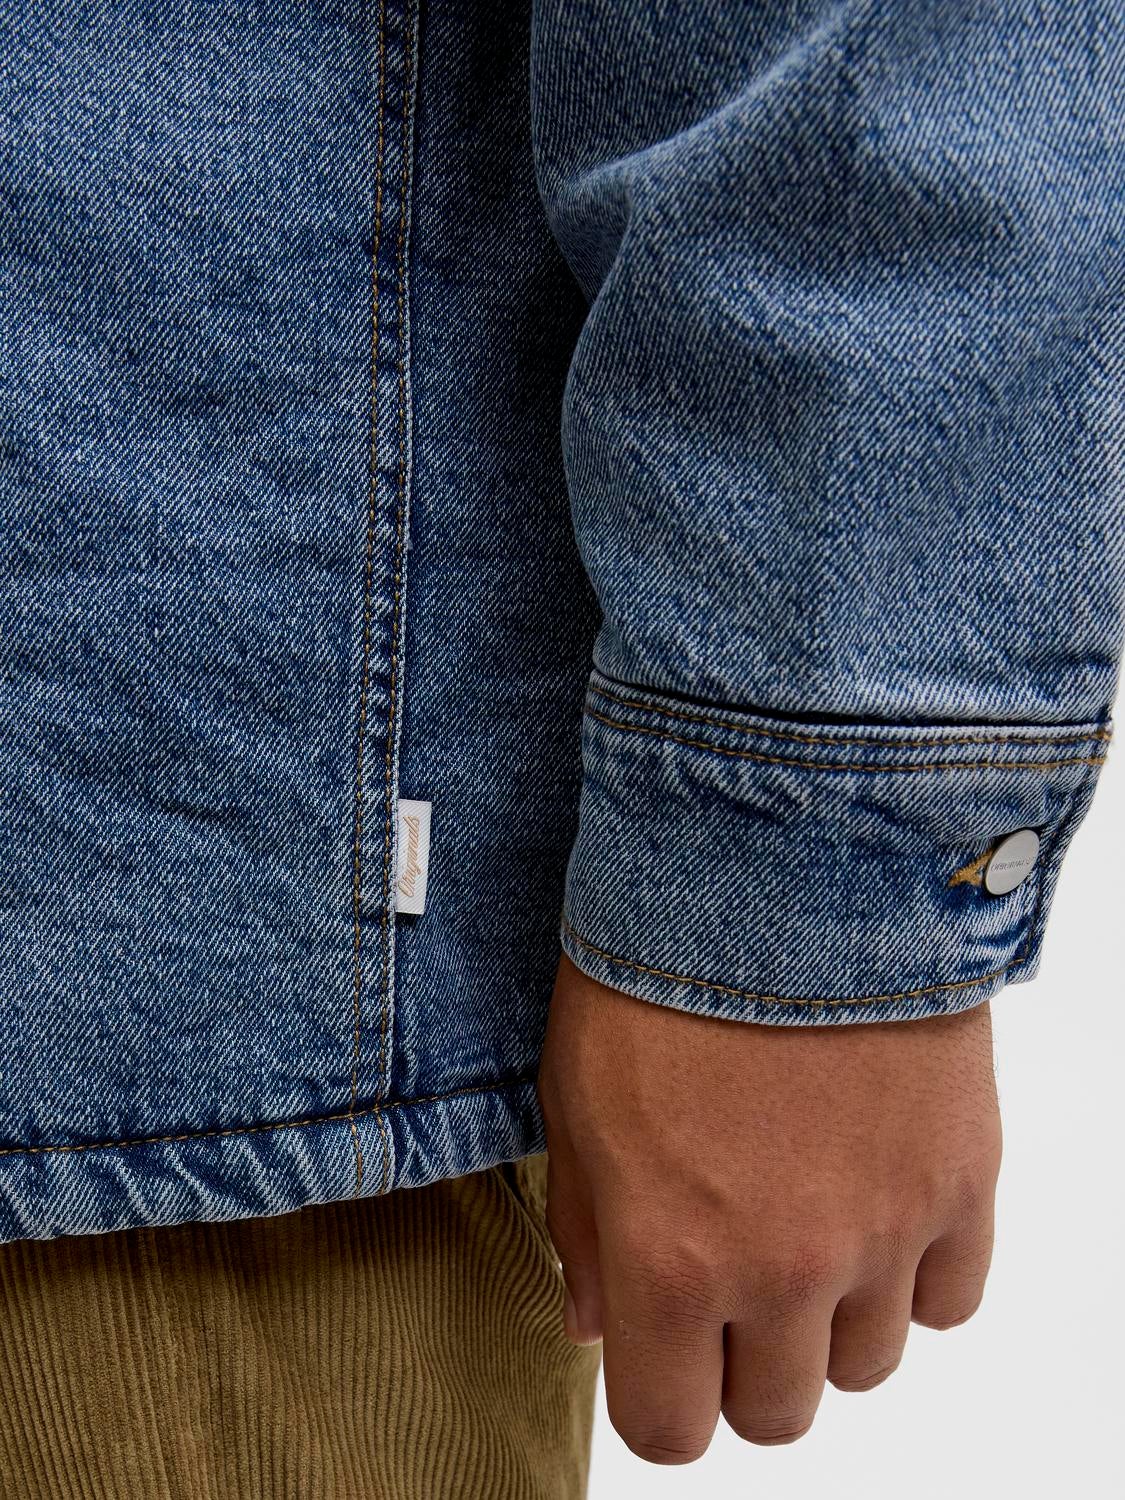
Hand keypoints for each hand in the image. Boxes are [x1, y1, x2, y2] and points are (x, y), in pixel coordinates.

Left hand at [537, 953, 1001, 1463]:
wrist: (781, 863)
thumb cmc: (655, 969)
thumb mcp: (578, 1096)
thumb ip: (586, 1231)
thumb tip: (595, 1330)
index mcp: (670, 1259)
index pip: (670, 1429)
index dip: (662, 1395)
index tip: (664, 1348)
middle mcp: (784, 1270)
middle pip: (776, 1413)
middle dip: (744, 1360)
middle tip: (733, 1272)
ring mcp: (884, 1230)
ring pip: (866, 1365)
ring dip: (830, 1318)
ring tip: (804, 1215)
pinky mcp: (961, 1181)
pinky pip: (949, 1300)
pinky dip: (913, 1272)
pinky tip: (872, 1197)